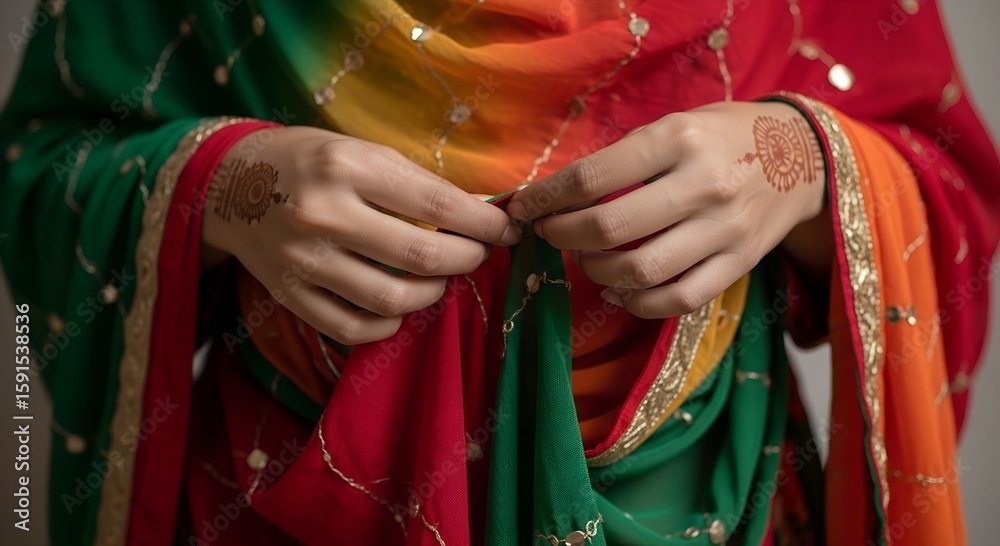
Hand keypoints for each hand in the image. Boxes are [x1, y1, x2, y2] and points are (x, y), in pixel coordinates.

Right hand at [201, 126, 519, 343]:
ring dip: (431, 294)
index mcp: (346, 167)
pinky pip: (352, 329)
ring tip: (439, 278)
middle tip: (477, 254)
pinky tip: (398, 309)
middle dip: (467, 260)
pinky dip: (387, 325)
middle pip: (421, 258)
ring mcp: (302, 261)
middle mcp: (322, 215)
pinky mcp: (288, 295)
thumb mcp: (362, 151)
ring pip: (391, 300)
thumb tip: (480, 215)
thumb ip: (415, 183)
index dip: (484, 224)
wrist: (229, 183)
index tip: (507, 230)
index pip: (437, 205)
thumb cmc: (310, 161)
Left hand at [506, 101, 828, 318]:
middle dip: (563, 237)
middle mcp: (703, 185)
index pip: (592, 177)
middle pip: (610, 228)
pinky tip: (619, 291)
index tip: (525, 207)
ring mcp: (725, 229)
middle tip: (550, 233)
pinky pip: (679, 299)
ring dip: (596, 272)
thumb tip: (556, 197)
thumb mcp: (674, 124)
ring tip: (583, 259)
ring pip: (641, 271)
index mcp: (678, 139)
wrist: (803, 154)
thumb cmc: (722, 136)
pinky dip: (639, 304)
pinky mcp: (740, 263)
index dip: (546, 198)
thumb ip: (621, 159)